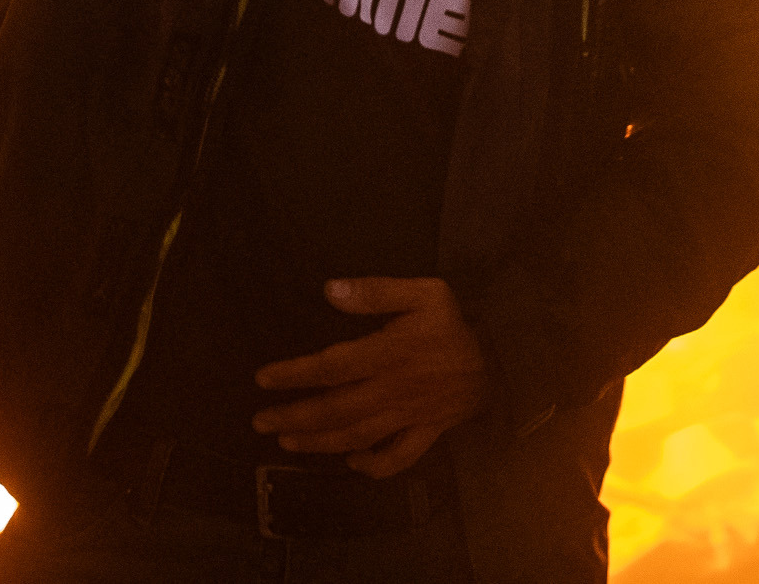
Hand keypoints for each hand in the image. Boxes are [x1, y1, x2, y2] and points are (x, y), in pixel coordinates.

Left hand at [252, 277, 489, 478]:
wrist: (498, 359)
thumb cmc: (452, 324)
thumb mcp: (425, 292)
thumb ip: (377, 291)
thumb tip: (331, 290)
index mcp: (390, 353)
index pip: (333, 366)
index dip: (295, 374)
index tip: (263, 379)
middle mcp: (394, 389)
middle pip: (337, 409)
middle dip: (295, 416)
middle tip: (260, 421)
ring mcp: (410, 416)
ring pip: (358, 436)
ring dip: (319, 443)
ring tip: (287, 441)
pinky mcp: (426, 434)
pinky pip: (399, 458)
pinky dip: (375, 466)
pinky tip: (351, 463)